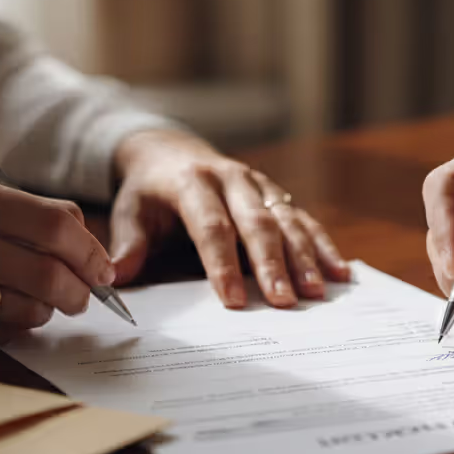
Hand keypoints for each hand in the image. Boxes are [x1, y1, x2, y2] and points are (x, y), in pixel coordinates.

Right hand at [0, 172, 112, 345]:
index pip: (55, 224)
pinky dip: (11, 329)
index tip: (102, 269)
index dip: (90, 252)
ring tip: (38, 305)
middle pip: (48, 272)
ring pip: (25, 308)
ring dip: (44, 313)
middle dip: (78, 292)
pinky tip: (1, 316)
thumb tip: (83, 235)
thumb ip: (17, 210)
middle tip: (81, 298)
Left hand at [109, 129, 349, 307]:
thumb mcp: (130, 212)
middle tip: (285, 302)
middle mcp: (232, 179)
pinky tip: (340, 271)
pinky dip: (322, 245)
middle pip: (256, 224)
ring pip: (286, 221)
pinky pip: (304, 220)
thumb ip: (128, 245)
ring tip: (318, 291)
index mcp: (193, 183)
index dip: (222, 265)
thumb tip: (114, 279)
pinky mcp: (276, 195)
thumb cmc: (149, 191)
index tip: (234, 301)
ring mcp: (259, 185)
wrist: (170, 151)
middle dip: (272, 265)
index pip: (211, 227)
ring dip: (304, 257)